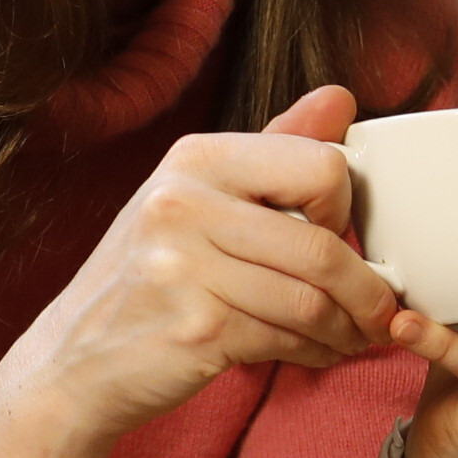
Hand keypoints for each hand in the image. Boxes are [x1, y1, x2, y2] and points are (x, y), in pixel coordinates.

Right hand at [2, 84, 402, 457]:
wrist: (76, 359)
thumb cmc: (153, 278)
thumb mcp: (200, 198)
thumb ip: (276, 149)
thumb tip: (343, 98)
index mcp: (195, 158)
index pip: (320, 166)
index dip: (344, 207)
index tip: (336, 234)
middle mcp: (183, 203)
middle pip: (323, 244)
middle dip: (366, 289)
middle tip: (381, 311)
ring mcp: (184, 267)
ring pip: (311, 300)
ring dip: (349, 328)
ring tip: (355, 336)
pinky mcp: (194, 328)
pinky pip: (287, 340)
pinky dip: (317, 353)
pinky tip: (318, 354)